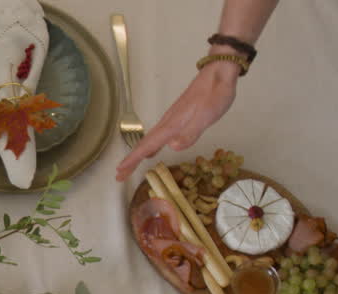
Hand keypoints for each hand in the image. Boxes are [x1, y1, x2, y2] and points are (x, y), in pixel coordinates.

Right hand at [116, 61, 239, 180]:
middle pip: (144, 144)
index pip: (148, 145)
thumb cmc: (214, 95)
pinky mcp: (177, 117)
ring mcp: (171, 119)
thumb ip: (190, 133)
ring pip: (150, 140)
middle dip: (131, 160)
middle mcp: (167, 123)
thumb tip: (172, 147)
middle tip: (119, 176)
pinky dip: (150, 146)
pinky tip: (152, 151)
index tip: (120, 171)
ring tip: (129, 167)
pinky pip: (157, 136)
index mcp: (173, 125)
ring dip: (138, 154)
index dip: (134, 159)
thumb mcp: (206, 116)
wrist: (218, 73)